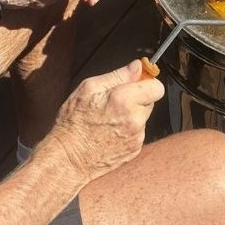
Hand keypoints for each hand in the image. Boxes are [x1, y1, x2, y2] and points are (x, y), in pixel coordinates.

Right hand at [36, 60, 162, 183]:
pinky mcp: (136, 149)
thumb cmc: (72, 123)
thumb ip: (117, 75)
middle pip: (150, 101)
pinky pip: (138, 133)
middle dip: (137, 99)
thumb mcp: (88, 89)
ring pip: (143, 118)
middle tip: (114, 104)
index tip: (135, 85)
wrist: (66, 159)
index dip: (146, 84)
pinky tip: (109, 133)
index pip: (157, 87)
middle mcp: (135, 119)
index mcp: (124, 100)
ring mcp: (137, 136)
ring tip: (108, 121)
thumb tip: (138, 66)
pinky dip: (128, 131)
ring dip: (132, 116)